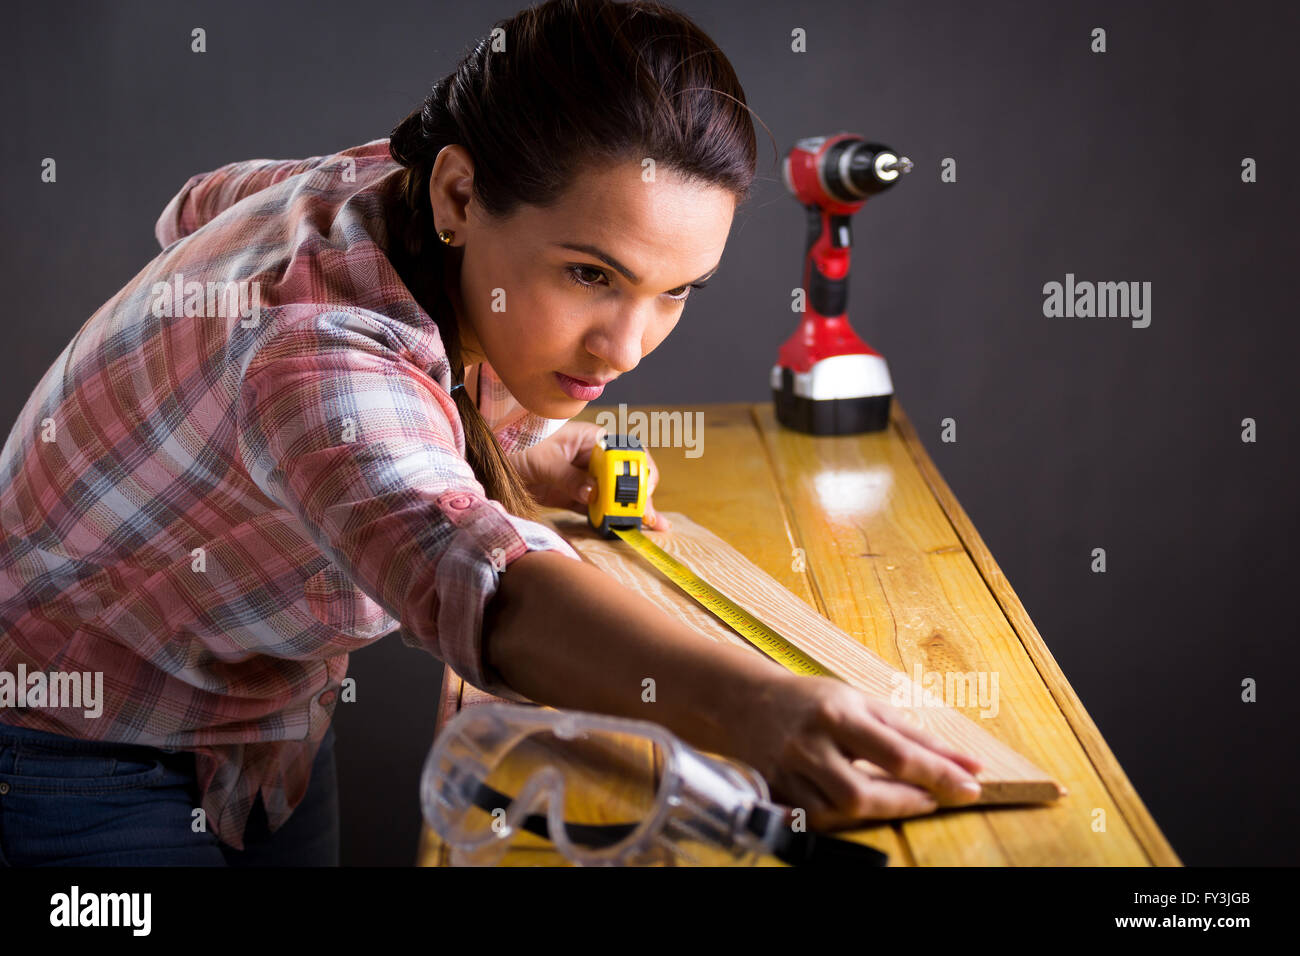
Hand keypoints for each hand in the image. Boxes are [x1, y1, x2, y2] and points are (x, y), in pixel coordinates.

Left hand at [506, 422, 672, 530]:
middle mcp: (593, 459)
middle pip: (625, 478)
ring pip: (613, 496)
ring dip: (629, 511)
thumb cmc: (517, 445)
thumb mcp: (542, 459)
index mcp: (592, 440)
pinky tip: (622, 529)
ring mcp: (584, 479)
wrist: (492, 459)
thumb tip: (592, 492)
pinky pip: (595, 509)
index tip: (640, 490)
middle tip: (649, 518)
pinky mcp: (573, 497)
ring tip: (651, 528)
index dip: (639, 470)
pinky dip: (607, 520)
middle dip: (639, 497)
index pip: (626, 452)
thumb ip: (567, 476)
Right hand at [725, 670, 984, 829]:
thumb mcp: (866, 705)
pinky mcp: (775, 792)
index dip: (937, 775)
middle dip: (904, 803)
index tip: (970, 787)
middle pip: (860, 793)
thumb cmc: (817, 701)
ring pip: (834, 812)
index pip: (895, 753)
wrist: (748, 702)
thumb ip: (918, 736)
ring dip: (876, 812)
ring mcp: (787, 771)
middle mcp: (808, 744)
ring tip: (899, 798)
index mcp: (836, 713)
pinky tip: (860, 804)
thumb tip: (972, 765)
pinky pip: (814, 820)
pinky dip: (843, 818)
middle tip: (932, 798)